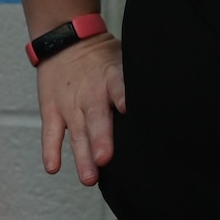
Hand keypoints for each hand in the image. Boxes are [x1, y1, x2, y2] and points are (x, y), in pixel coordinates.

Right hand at [36, 35, 124, 186]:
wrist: (66, 41)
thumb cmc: (102, 59)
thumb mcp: (123, 61)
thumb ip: (136, 84)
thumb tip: (169, 100)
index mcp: (111, 78)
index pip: (119, 86)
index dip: (124, 98)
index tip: (128, 110)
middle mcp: (91, 93)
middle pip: (96, 118)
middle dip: (101, 139)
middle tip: (105, 159)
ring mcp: (69, 104)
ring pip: (76, 133)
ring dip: (82, 156)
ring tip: (89, 178)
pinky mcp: (52, 110)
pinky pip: (50, 133)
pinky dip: (50, 151)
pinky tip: (53, 167)